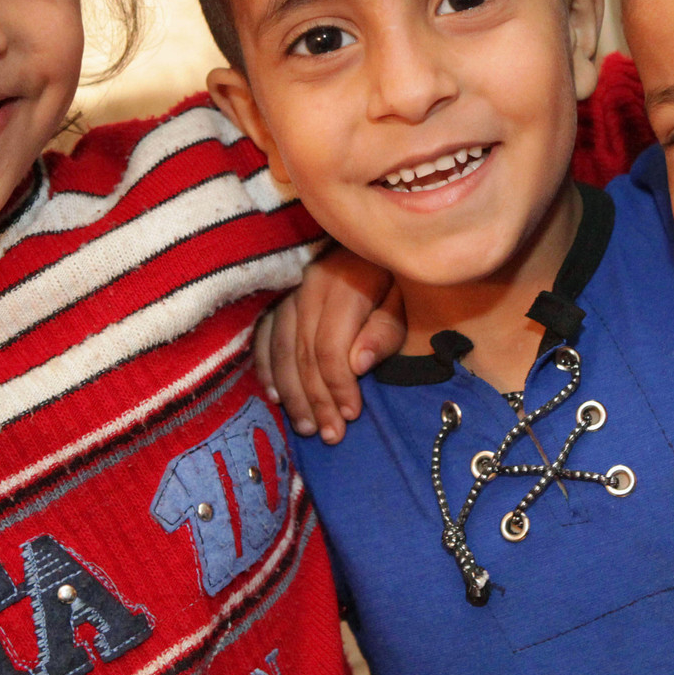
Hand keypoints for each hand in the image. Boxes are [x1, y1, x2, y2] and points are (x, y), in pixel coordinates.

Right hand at [252, 248, 402, 442]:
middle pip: (304, 352)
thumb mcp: (408, 298)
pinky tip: (274, 395)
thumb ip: (385, 330)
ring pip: (282, 347)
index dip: (337, 385)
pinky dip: (267, 367)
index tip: (350, 416)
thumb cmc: (401, 275)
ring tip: (304, 426)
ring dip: (291, 391)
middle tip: (328, 435)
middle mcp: (311, 284)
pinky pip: (265, 335)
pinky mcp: (282, 296)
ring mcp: (292, 289)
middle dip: (315, 398)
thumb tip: (358, 365)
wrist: (384, 238)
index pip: (330, 346)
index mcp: (346, 282)